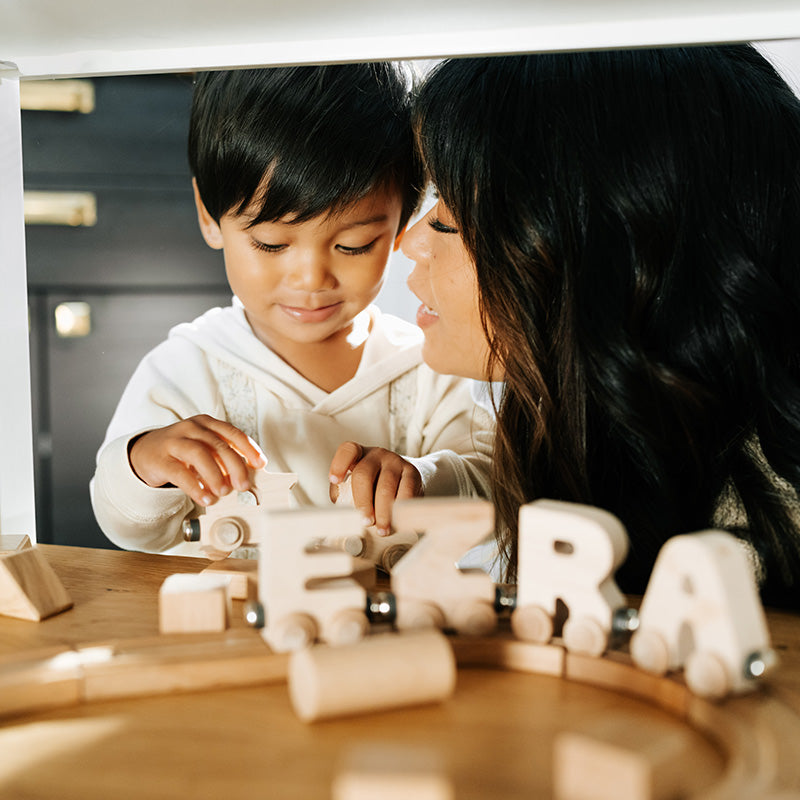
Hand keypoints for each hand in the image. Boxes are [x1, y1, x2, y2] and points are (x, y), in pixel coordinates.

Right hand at [129, 414, 265, 506]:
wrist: (145, 452)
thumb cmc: (182, 452)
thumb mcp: (205, 449)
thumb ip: (223, 459)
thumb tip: (245, 476)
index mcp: (207, 424)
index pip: (233, 433)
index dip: (249, 449)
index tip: (260, 464)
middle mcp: (191, 428)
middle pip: (218, 445)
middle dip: (235, 466)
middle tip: (243, 485)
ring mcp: (174, 441)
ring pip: (199, 454)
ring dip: (215, 475)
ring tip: (223, 492)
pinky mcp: (160, 459)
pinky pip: (179, 472)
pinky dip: (195, 487)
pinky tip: (204, 497)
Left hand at [329, 441, 422, 535]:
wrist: (408, 479)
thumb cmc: (375, 485)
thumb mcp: (358, 485)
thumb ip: (345, 494)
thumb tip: (341, 513)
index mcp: (360, 454)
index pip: (348, 451)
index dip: (339, 464)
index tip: (335, 481)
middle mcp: (377, 454)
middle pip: (364, 474)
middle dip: (362, 501)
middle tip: (366, 522)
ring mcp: (396, 461)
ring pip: (386, 486)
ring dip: (383, 512)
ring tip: (382, 529)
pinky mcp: (412, 473)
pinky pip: (406, 492)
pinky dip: (400, 510)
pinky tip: (397, 521)